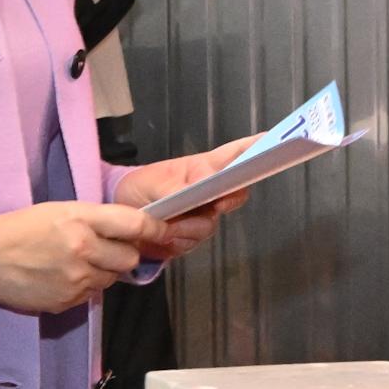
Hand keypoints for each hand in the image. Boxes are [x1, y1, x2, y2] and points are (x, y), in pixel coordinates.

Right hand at [0, 200, 161, 311]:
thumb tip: (133, 231)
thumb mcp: (61, 210)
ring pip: (113, 278)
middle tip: (106, 247)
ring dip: (104, 271)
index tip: (164, 231)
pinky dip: (86, 286)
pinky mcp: (69, 301)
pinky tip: (64, 275)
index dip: (155, 229)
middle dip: (124, 253)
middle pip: (130, 258)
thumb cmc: (22, 229)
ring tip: (78, 261)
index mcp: (82, 219)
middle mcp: (84, 249)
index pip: (135, 225)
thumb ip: (97, 219)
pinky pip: (92, 294)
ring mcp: (77, 279)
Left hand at [114, 140, 256, 263]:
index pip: (236, 154)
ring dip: (187, 228)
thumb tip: (204, 186)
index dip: (255, 149)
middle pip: (235, 194)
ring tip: (165, 226)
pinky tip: (163, 236)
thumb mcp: (153, 182)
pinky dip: (177, 242)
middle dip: (225, 201)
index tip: (268, 144)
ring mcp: (202, 214)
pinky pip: (193, 243)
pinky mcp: (191, 236)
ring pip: (210, 226)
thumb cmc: (139, 187)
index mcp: (204, 168)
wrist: (120, 215)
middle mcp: (210, 190)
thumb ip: (178, 185)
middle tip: (215, 203)